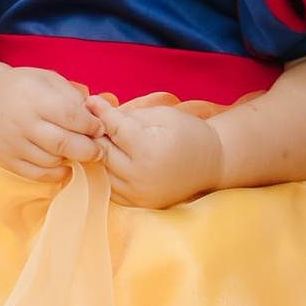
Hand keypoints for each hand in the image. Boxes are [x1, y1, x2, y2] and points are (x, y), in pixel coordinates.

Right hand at [0, 63, 107, 177]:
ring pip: (52, 161)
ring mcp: (12, 143)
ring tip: (77, 151)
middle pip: (62, 143)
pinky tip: (64, 163)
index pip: (69, 115)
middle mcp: (21, 122)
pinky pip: (38, 175)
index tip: (100, 129)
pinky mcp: (7, 160)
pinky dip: (56, 173)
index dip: (90, 125)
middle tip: (99, 151)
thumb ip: (73, 96)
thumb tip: (98, 116)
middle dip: (88, 150)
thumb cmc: (25, 88)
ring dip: (71, 159)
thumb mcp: (48, 80)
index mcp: (34, 97)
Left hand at [100, 96, 226, 207]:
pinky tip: (118, 161)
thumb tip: (103, 114)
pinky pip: (113, 189)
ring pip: (105, 171)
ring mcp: (140, 194)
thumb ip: (132, 115)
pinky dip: (111, 174)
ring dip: (104, 155)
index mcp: (148, 150)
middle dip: (99, 134)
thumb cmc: (189, 133)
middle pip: (105, 151)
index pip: (114, 129)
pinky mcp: (142, 204)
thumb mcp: (163, 115)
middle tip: (96, 121)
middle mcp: (141, 176)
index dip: (101, 113)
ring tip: (108, 140)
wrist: (213, 162)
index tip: (91, 101)